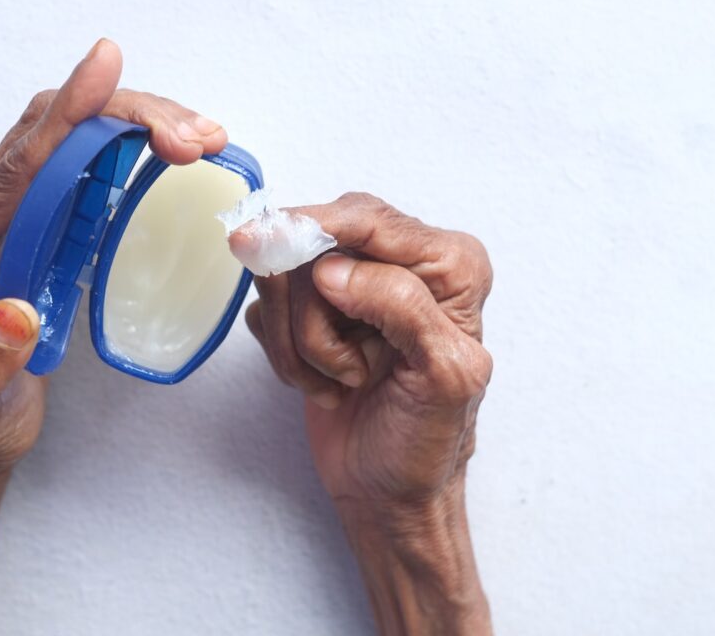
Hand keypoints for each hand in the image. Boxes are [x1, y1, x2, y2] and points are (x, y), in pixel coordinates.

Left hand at [0, 39, 228, 635]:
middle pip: (49, 134)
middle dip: (127, 117)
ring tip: (199, 141)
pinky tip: (166, 156)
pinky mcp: (27, 226)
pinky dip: (124, 149)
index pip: (18, 164)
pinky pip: (75, 165)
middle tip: (199, 137)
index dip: (69, 112)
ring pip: (67, 141)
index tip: (107, 62)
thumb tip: (16, 315)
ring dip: (133, 127)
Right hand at [241, 193, 493, 634]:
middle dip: (312, 313)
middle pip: (317, 243)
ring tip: (343, 381)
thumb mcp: (442, 375)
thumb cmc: (428, 443)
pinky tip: (324, 382)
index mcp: (450, 263)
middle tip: (344, 367)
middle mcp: (405, 262)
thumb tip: (333, 268)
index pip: (371, 221)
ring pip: (286, 277)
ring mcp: (354, 283)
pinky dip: (284, 353)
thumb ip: (400, 307)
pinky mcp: (313, 309)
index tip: (263, 243)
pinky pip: (268, 306)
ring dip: (301, 343)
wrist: (390, 494)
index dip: (313, 228)